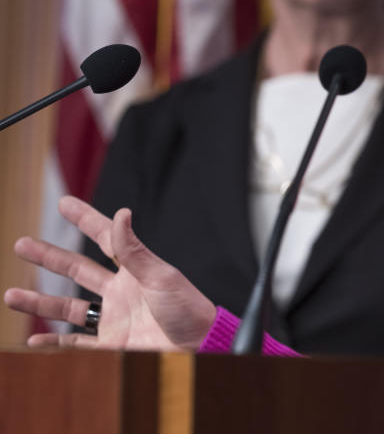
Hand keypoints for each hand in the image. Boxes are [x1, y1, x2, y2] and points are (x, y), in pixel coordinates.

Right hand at [4, 195, 215, 350]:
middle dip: (49, 258)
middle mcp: (120, 291)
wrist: (200, 345)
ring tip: (9, 295)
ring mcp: (113, 318)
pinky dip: (53, 344)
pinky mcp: (111, 344)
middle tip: (21, 244)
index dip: (86, 220)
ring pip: (67, 308)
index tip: (65, 202)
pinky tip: (32, 341)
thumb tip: (122, 214)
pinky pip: (75, 343)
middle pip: (77, 270)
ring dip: (39, 302)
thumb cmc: (188, 308)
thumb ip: (135, 250)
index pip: (105, 238)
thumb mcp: (161, 275)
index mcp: (135, 269)